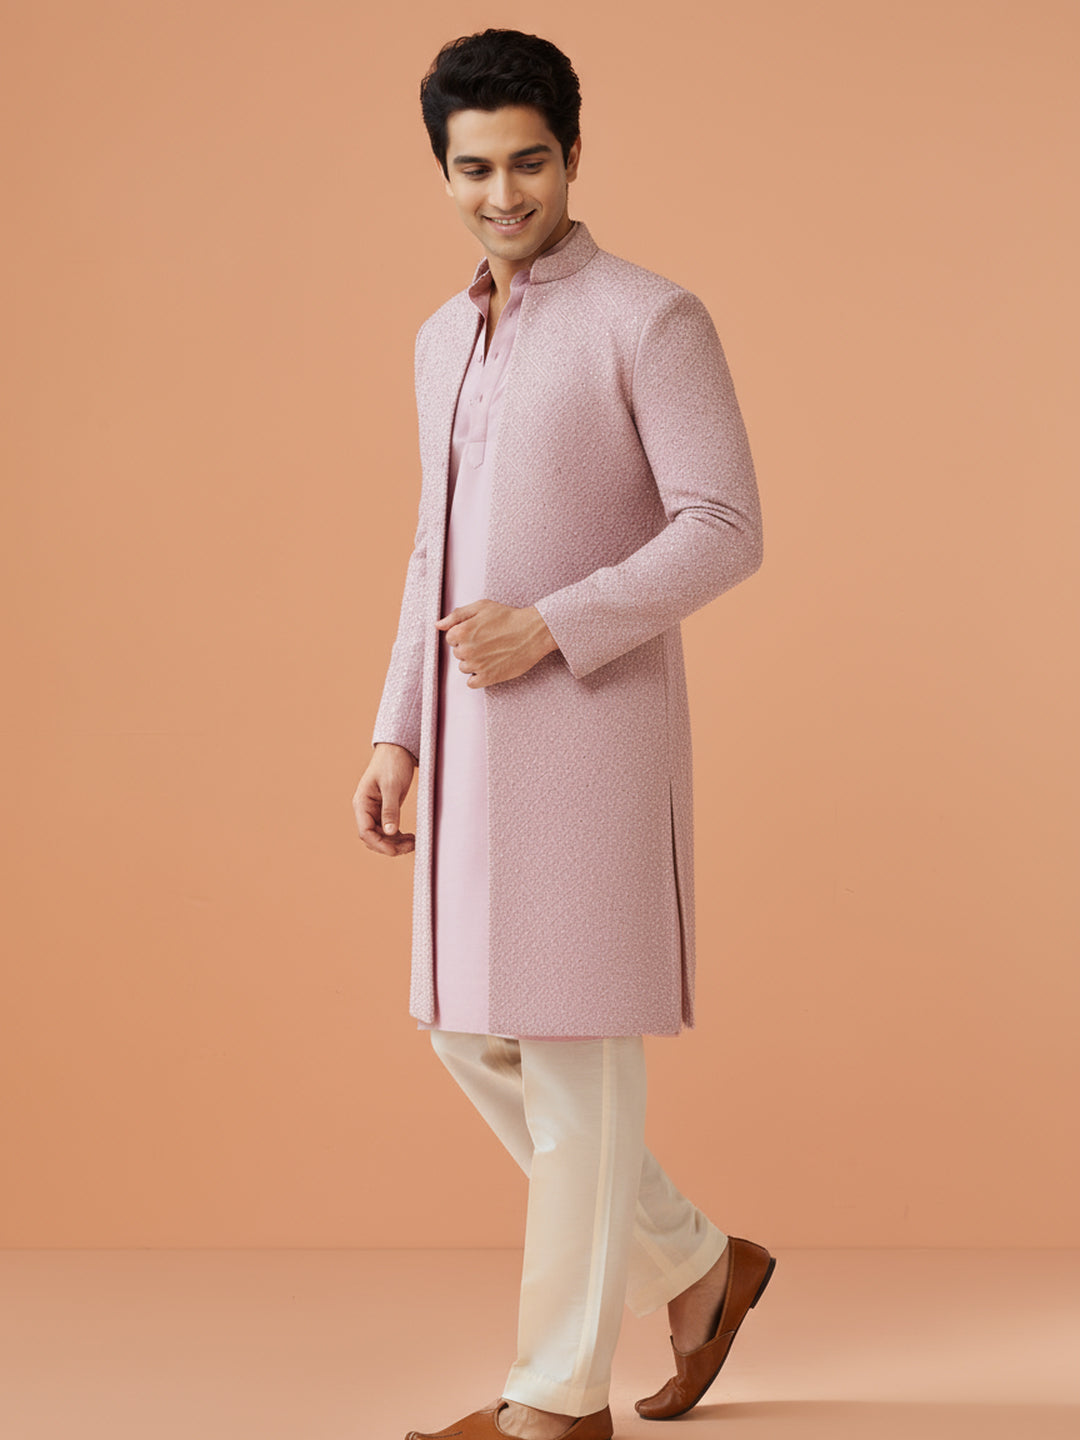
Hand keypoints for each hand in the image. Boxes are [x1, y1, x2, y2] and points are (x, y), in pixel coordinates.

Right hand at [353, 743, 416, 856]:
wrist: (397, 750)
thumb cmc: (392, 763)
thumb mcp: (392, 786)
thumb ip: (390, 809)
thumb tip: (390, 832)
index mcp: (362, 803)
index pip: (365, 832)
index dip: (380, 844)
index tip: (397, 850)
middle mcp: (365, 809)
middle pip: (372, 838)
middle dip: (389, 846)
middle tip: (411, 845)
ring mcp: (374, 811)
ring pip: (381, 836)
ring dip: (395, 843)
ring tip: (414, 842)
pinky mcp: (385, 810)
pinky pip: (388, 830)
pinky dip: (398, 837)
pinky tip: (410, 837)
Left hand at [436, 599, 557, 687]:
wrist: (533, 632)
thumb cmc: (509, 617)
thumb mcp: (481, 607)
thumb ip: (456, 615)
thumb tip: (438, 625)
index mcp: (462, 631)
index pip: (450, 638)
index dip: (463, 634)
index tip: (478, 632)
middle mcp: (466, 649)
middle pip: (457, 653)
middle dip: (469, 647)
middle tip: (488, 641)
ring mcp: (477, 665)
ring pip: (464, 668)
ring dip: (474, 662)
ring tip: (492, 652)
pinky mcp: (488, 677)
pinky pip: (471, 683)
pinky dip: (478, 677)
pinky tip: (489, 666)